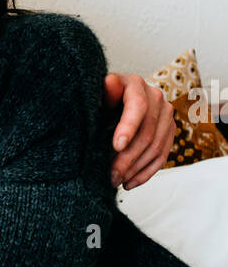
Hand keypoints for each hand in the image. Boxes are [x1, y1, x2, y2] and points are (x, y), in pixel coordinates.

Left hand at [103, 73, 174, 188]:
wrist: (110, 102)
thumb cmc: (100, 100)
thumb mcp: (97, 96)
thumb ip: (104, 93)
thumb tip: (110, 83)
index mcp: (135, 84)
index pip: (138, 106)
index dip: (129, 127)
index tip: (116, 146)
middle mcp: (156, 97)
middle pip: (147, 133)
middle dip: (128, 158)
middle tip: (110, 176)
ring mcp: (166, 115)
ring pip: (156, 148)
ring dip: (135, 169)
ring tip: (116, 181)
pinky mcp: (169, 131)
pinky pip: (162, 156)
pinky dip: (145, 173)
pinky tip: (129, 183)